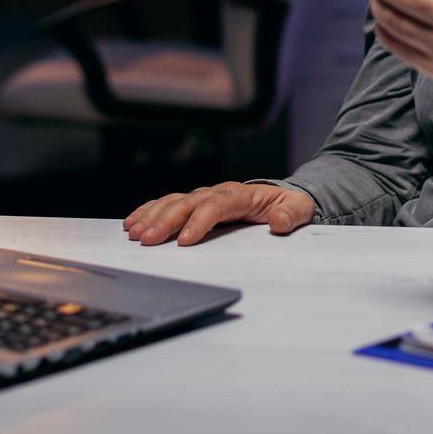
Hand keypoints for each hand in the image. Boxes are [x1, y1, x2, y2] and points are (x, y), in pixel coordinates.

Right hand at [123, 182, 314, 245]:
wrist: (283, 198)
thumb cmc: (289, 205)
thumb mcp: (299, 209)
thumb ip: (291, 214)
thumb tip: (279, 221)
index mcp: (242, 194)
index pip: (217, 205)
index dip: (200, 221)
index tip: (186, 240)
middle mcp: (218, 193)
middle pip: (188, 202)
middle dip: (166, 220)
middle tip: (148, 240)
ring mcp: (204, 197)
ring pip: (173, 202)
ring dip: (152, 216)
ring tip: (135, 233)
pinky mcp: (195, 205)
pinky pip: (167, 203)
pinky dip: (148, 211)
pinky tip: (133, 223)